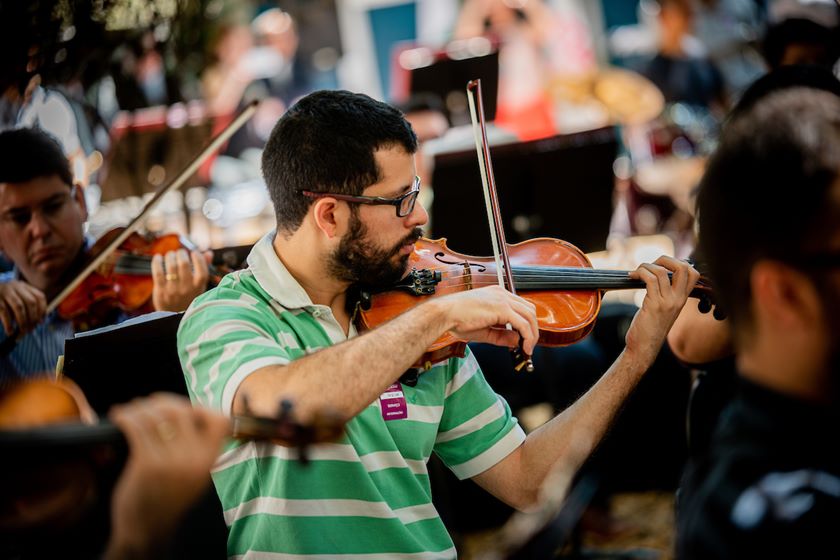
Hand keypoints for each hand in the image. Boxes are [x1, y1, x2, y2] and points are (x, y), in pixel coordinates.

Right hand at [0, 280, 46, 334]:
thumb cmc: (2, 299)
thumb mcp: (15, 297)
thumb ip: (26, 306)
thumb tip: (38, 322)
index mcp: (23, 286)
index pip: (39, 296)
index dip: (42, 310)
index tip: (41, 322)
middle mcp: (16, 286)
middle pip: (31, 302)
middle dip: (33, 318)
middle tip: (31, 330)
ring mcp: (5, 291)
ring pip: (19, 307)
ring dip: (23, 322)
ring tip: (22, 332)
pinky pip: (5, 312)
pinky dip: (9, 324)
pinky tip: (10, 331)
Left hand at [105, 393, 228, 558]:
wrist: (147, 530)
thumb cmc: (167, 498)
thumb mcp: (194, 475)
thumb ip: (196, 448)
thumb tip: (188, 411)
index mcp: (210, 460)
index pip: (219, 420)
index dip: (200, 408)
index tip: (182, 407)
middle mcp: (194, 459)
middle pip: (182, 411)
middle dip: (162, 402)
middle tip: (148, 404)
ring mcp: (171, 462)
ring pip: (156, 417)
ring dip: (139, 408)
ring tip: (130, 410)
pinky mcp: (147, 465)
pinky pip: (137, 429)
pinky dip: (125, 417)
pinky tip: (119, 416)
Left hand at [151, 249, 210, 311]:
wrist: (174, 316)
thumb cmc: (188, 297)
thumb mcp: (199, 286)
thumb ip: (204, 268)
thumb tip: (209, 252)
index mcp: (199, 287)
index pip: (201, 269)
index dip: (198, 257)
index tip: (194, 252)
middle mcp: (187, 288)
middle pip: (184, 263)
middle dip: (181, 253)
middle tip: (180, 253)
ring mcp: (173, 290)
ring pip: (171, 266)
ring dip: (170, 256)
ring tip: (170, 255)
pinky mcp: (160, 290)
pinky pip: (158, 272)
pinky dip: (157, 261)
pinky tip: (158, 257)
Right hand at [439, 285, 538, 353]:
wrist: (444, 314)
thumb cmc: (456, 319)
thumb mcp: (484, 330)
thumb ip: (501, 335)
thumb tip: (516, 341)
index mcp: (496, 295)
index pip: (520, 307)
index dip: (526, 324)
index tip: (524, 339)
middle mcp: (502, 294)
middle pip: (529, 310)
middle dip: (533, 329)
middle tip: (529, 346)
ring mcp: (503, 299)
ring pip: (529, 317)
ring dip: (532, 335)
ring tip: (527, 349)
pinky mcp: (502, 308)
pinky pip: (523, 324)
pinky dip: (527, 337)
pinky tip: (524, 347)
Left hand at [624, 256, 699, 365]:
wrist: (644, 347)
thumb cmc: (650, 327)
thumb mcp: (663, 308)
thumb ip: (665, 293)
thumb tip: (658, 274)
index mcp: (682, 299)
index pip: (693, 273)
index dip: (679, 262)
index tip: (662, 266)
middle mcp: (678, 299)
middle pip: (683, 267)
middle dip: (665, 259)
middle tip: (650, 265)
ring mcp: (667, 302)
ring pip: (661, 271)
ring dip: (645, 266)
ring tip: (636, 272)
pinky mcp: (654, 305)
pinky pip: (649, 279)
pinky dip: (639, 272)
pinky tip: (631, 276)